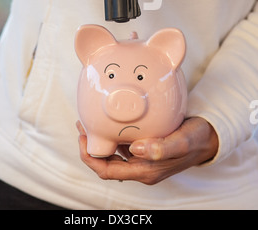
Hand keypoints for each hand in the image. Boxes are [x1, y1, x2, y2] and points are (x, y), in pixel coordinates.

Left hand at [78, 117, 218, 184]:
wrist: (209, 137)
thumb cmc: (196, 139)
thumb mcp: (182, 141)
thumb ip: (161, 148)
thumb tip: (135, 149)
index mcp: (145, 170)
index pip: (107, 171)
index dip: (90, 158)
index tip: (82, 138)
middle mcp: (141, 167)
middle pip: (106, 163)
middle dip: (90, 146)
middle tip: (82, 125)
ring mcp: (143, 158)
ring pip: (113, 153)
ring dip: (99, 139)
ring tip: (90, 120)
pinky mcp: (146, 147)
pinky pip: (122, 144)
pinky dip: (111, 133)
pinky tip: (110, 119)